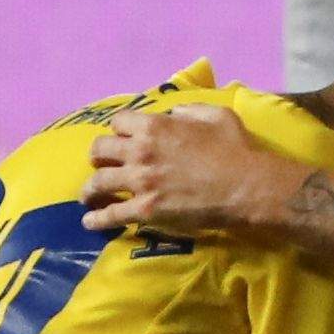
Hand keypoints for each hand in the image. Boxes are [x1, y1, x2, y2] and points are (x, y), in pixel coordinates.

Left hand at [83, 103, 300, 236]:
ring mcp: (139, 182)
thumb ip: (189, 111)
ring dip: (90, 189)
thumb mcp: (215, 114)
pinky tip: (89, 222)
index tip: (122, 138)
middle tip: (101, 164)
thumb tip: (173, 115)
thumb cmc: (235, 148)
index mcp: (154, 126)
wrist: (245, 186)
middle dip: (98, 156)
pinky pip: (110, 215)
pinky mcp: (144, 210)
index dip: (119, 130)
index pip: (118, 122)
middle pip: (99, 149)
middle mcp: (140, 151)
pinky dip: (96, 219)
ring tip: (88, 196)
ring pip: (97, 182)